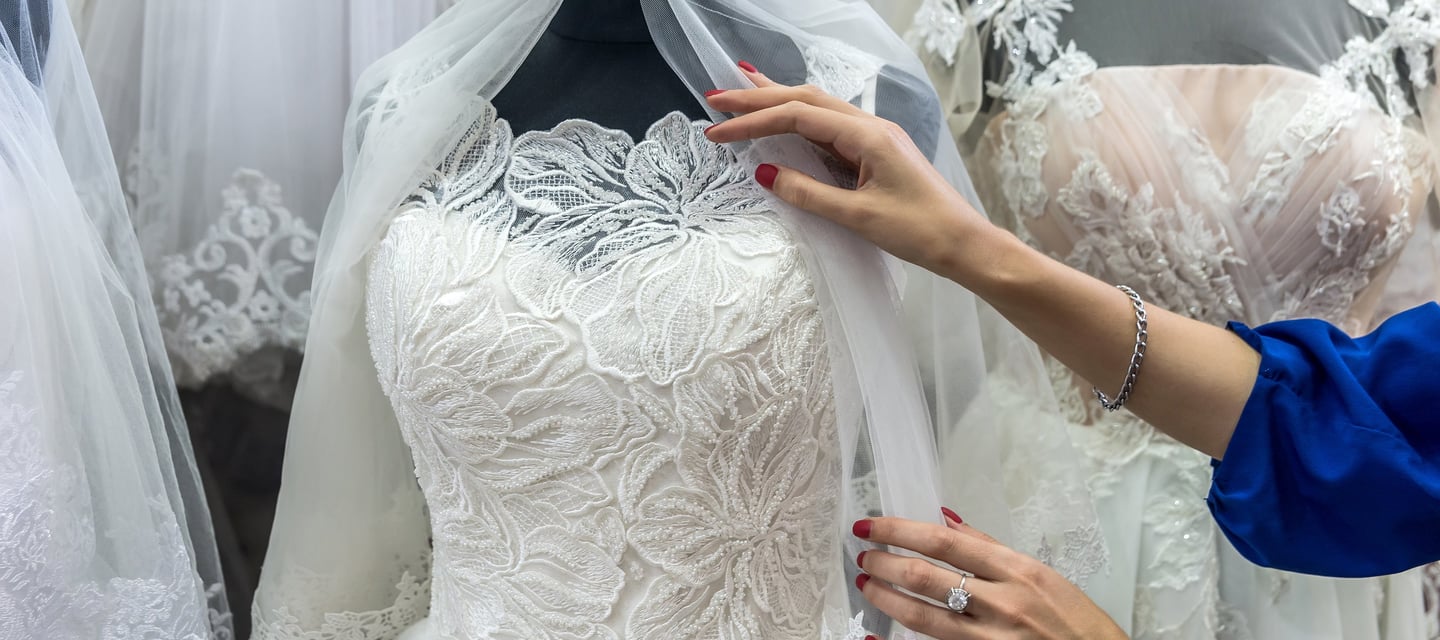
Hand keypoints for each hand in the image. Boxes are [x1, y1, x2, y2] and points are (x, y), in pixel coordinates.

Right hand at [702, 63, 1006, 280]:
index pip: (797, 116)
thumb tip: (763, 173)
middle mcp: (870, 127)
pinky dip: (800, 120)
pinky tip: (785, 121)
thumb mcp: (858, 217)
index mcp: (866, 135)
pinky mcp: (876, 154)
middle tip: (716, 96)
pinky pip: (830, 128)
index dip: (753, 121)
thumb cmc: (920, 231)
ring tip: (744, 89)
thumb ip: (808, 193)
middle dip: (758, 97)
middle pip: (805, 100)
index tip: (716, 131)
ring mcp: (874, 138)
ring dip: (778, 100)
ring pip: (818, 108)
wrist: (965, 244)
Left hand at [853, 510, 1125, 639]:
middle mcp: (1002, 604)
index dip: (899, 531)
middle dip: (885, 564)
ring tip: (867, 584)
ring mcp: (991, 639)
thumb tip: (947, 520)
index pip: (943, 542)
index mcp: (1017, 571)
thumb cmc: (1077, 623)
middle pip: (926, 577)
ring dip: (886, 598)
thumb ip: (991, 548)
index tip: (871, 526)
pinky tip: (872, 636)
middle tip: (864, 556)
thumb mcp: (1042, 575)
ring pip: (922, 617)